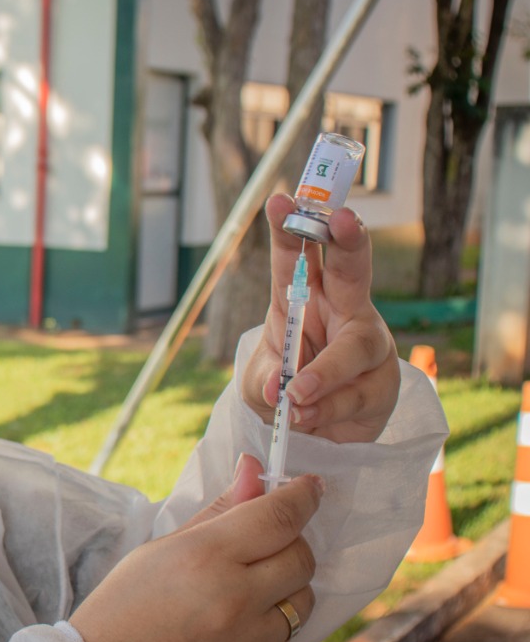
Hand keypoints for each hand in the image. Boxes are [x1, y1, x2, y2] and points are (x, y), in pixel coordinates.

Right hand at [69, 455, 319, 641]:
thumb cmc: (126, 604)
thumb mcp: (163, 547)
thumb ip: (219, 510)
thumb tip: (255, 470)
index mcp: (205, 557)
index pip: (278, 517)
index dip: (301, 497)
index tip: (310, 487)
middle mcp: (236, 598)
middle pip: (301, 555)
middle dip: (291, 542)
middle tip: (265, 543)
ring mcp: (252, 640)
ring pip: (303, 597)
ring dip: (285, 585)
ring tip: (243, 590)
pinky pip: (287, 634)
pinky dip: (270, 622)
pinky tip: (232, 625)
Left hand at [241, 194, 399, 443]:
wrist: (315, 441)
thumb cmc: (285, 396)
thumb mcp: (259, 386)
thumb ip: (265, 382)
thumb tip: (281, 389)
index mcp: (303, 303)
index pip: (295, 262)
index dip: (289, 231)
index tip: (280, 200)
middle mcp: (342, 314)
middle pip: (352, 272)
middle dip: (349, 243)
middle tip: (343, 220)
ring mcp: (368, 347)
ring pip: (357, 346)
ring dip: (324, 370)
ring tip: (295, 394)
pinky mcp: (382, 385)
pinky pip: (359, 392)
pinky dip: (328, 407)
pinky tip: (307, 417)